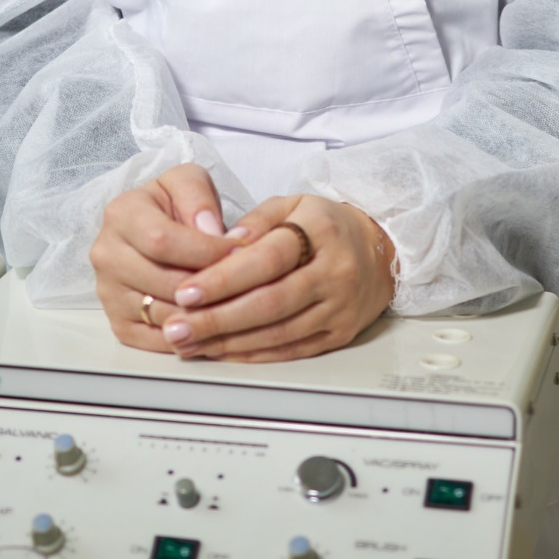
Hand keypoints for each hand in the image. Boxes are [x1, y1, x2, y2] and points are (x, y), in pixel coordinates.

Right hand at [90, 164, 246, 349]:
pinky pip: (158, 340)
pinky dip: (190, 337)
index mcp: (121, 214)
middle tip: (242, 282)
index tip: (239, 252)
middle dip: (210, 286)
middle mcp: (106, 254)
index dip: (206, 251)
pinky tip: (212, 321)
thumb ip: (198, 196)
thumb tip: (210, 231)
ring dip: (203, 314)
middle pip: (164, 283)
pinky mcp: (118, 323)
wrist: (151, 230)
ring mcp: (108, 292)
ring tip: (232, 301)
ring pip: (163, 315)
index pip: (162, 241)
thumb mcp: (187, 182)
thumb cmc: (173, 206)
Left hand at [153, 194, 395, 363]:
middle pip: (270, 302)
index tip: (186, 291)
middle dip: (217, 319)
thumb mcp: (292, 204)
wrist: (380, 251)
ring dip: (229, 343)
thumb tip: (222, 244)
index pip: (267, 260)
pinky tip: (223, 352)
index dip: (224, 278)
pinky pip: (291, 350)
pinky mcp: (339, 334)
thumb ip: (256, 221)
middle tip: (178, 327)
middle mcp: (334, 272)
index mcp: (320, 232)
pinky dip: (254, 354)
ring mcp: (339, 308)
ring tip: (190, 343)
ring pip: (278, 333)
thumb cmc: (326, 225)